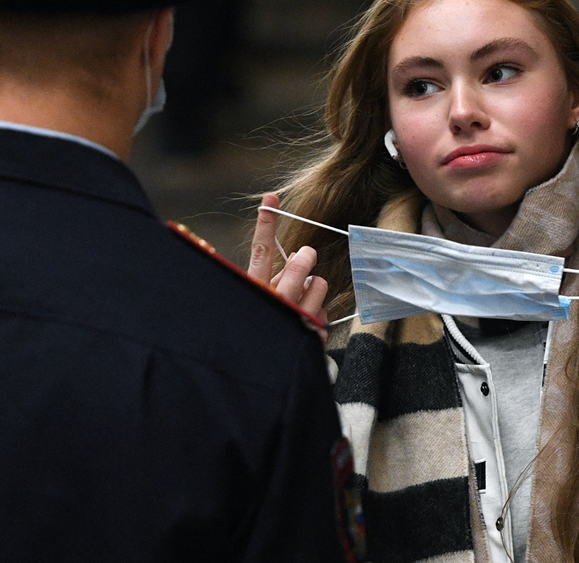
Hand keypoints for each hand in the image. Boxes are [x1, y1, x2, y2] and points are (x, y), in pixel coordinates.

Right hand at [249, 193, 328, 343]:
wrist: (264, 379)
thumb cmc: (258, 332)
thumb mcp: (258, 303)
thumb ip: (273, 279)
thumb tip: (298, 257)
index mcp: (253, 292)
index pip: (260, 252)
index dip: (266, 225)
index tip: (270, 199)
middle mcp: (273, 304)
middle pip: (298, 266)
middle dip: (305, 259)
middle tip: (307, 256)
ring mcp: (294, 320)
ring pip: (319, 284)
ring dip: (315, 287)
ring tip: (304, 299)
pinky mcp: (311, 337)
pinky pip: (325, 311)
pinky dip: (317, 314)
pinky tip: (305, 325)